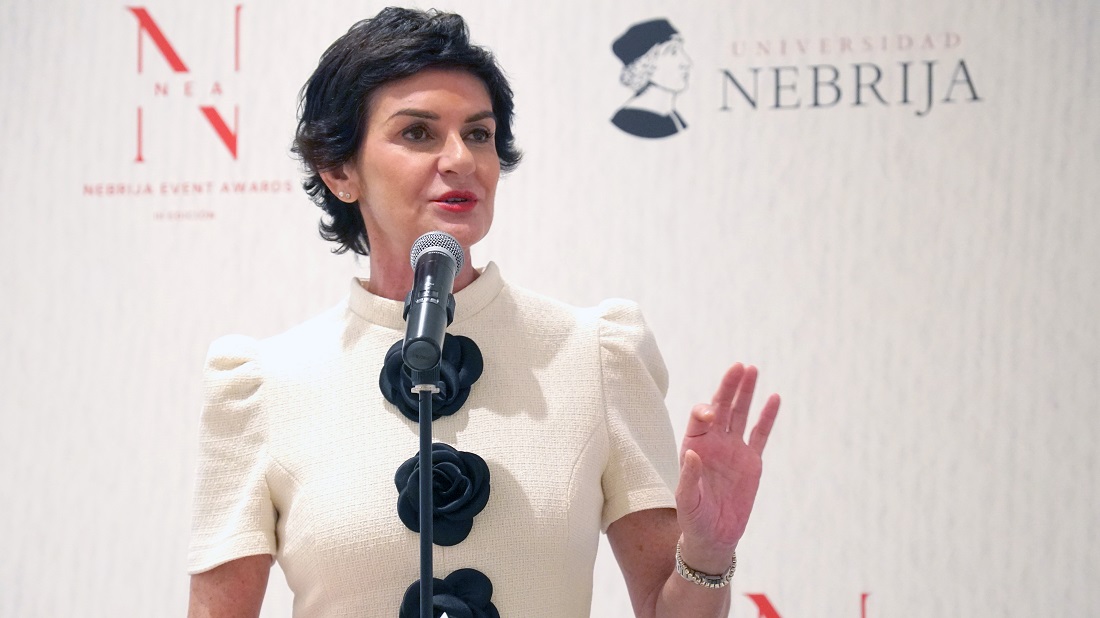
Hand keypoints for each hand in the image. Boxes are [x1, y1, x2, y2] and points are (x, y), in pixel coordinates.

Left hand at [675, 363, 779, 570]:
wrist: (714, 536)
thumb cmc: (694, 519)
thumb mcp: (688, 501)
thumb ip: (688, 478)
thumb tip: (691, 454)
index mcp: (694, 447)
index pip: (699, 419)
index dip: (704, 411)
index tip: (711, 415)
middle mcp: (713, 443)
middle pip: (721, 408)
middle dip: (728, 388)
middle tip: (739, 367)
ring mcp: (733, 449)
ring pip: (740, 415)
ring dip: (745, 393)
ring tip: (752, 370)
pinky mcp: (751, 460)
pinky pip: (760, 434)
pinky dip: (767, 417)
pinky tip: (774, 398)